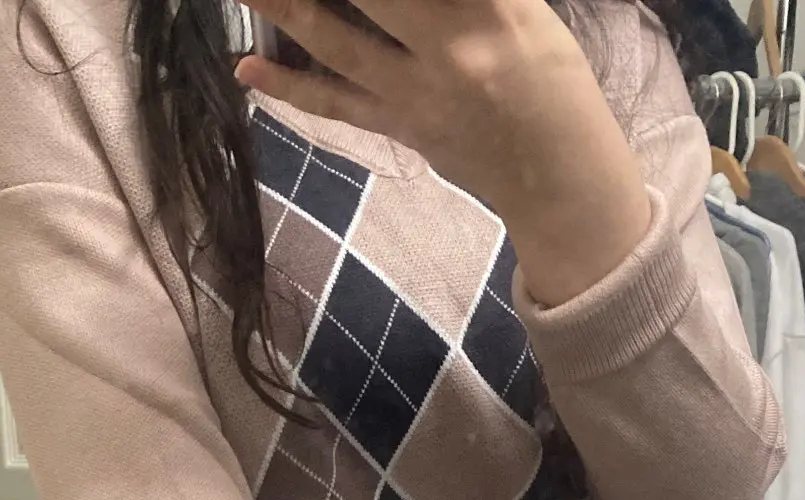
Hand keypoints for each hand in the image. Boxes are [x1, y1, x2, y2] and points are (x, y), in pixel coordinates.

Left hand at [235, 0, 651, 304]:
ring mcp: (418, 95)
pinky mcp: (399, 128)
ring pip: (337, 43)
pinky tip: (246, 68)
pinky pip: (336, 105)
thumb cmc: (551, 82)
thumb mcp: (528, 13)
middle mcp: (451, 51)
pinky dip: (289, 88)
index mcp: (495, 11)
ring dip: (285, 8)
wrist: (558, 178)